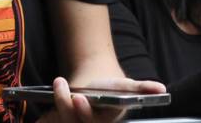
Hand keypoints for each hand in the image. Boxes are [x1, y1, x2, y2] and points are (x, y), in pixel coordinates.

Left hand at [36, 76, 165, 122]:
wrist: (96, 86)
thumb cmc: (111, 88)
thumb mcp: (127, 87)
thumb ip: (143, 89)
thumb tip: (161, 89)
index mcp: (106, 120)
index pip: (95, 121)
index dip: (84, 112)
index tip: (78, 98)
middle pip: (75, 121)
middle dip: (66, 105)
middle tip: (63, 86)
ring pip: (62, 119)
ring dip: (58, 103)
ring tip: (59, 82)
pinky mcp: (60, 121)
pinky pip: (50, 122)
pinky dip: (43, 121)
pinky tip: (39, 115)